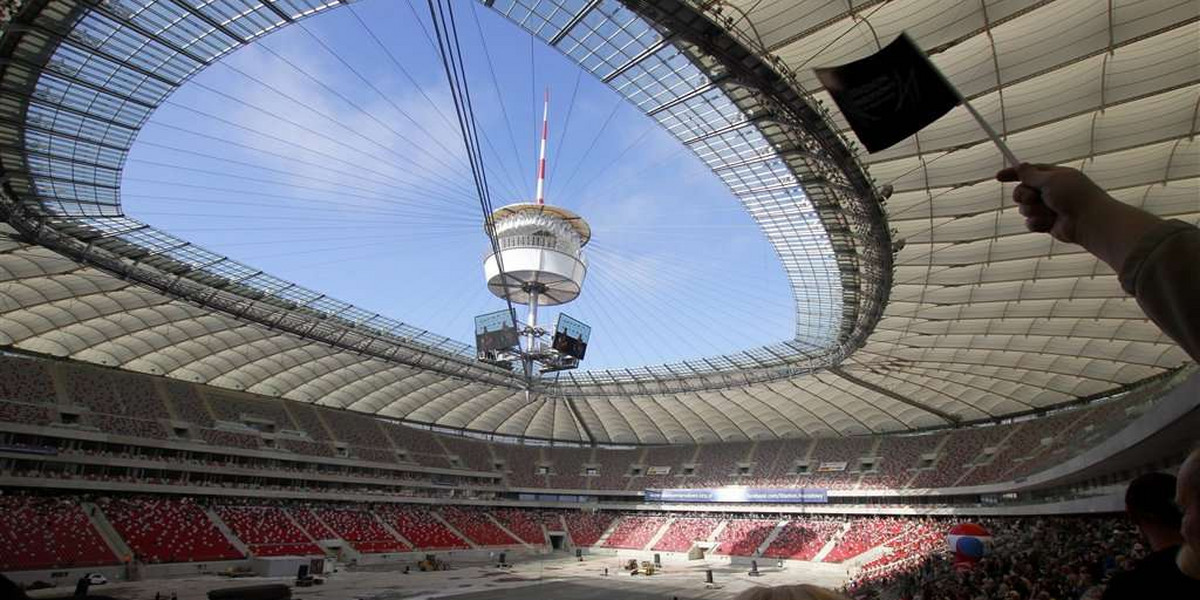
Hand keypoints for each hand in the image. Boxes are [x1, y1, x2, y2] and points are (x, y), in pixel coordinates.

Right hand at [995, 163, 1111, 244]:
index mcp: (1053, 176)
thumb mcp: (1051, 179)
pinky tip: (1050, 223)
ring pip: (1025, 209)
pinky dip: (1038, 223)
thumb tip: (1020, 166)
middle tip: (1033, 197)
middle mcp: (1050, 191)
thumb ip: (1032, 175)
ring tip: (1050, 212)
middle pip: (1022, 191)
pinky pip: (1030, 223)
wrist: (1088, 221)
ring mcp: (1048, 208)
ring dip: (1034, 210)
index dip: (1013, 174)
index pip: (1028, 172)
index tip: (998, 177)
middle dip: (1024, 195)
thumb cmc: (1074, 196)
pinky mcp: (1046, 223)